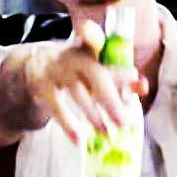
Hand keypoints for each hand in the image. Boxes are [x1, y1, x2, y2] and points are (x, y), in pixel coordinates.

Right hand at [22, 35, 138, 145]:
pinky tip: (78, 139)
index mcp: (88, 49)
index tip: (112, 51)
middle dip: (111, 99)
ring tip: (107, 133)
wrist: (33, 66)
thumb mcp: (95, 69)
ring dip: (93, 115)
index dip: (96, 37)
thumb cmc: (75, 69)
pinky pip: (56, 106)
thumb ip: (120, 77)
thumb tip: (144, 86)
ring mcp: (55, 71)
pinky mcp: (41, 87)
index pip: (93, 39)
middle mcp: (72, 56)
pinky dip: (67, 124)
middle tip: (124, 122)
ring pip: (78, 93)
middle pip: (95, 76)